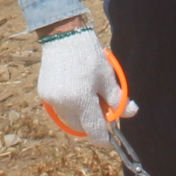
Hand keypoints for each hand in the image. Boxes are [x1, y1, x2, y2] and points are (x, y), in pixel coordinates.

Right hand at [37, 27, 129, 141]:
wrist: (63, 35)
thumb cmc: (88, 55)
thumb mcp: (107, 77)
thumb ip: (118, 99)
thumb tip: (131, 112)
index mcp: (81, 100)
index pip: (94, 130)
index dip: (104, 138)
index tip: (110, 139)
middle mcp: (63, 104)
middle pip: (81, 127)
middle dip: (92, 123)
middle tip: (102, 109)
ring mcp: (51, 100)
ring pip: (69, 119)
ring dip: (80, 115)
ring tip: (89, 95)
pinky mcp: (44, 93)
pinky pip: (60, 108)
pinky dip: (70, 106)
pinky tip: (76, 90)